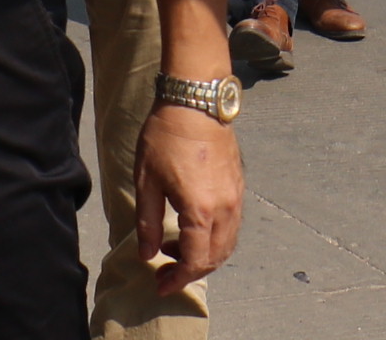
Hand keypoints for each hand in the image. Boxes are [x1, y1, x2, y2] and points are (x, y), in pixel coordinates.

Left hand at [134, 104, 243, 295]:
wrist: (195, 101)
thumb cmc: (165, 138)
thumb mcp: (147, 182)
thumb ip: (147, 223)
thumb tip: (147, 255)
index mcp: (201, 210)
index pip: (196, 261)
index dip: (178, 279)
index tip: (160, 285)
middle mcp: (225, 208)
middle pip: (216, 257)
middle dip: (191, 271)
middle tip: (165, 272)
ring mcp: (236, 197)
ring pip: (227, 242)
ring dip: (204, 255)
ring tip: (174, 248)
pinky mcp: (238, 185)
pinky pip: (232, 224)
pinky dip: (215, 238)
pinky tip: (192, 229)